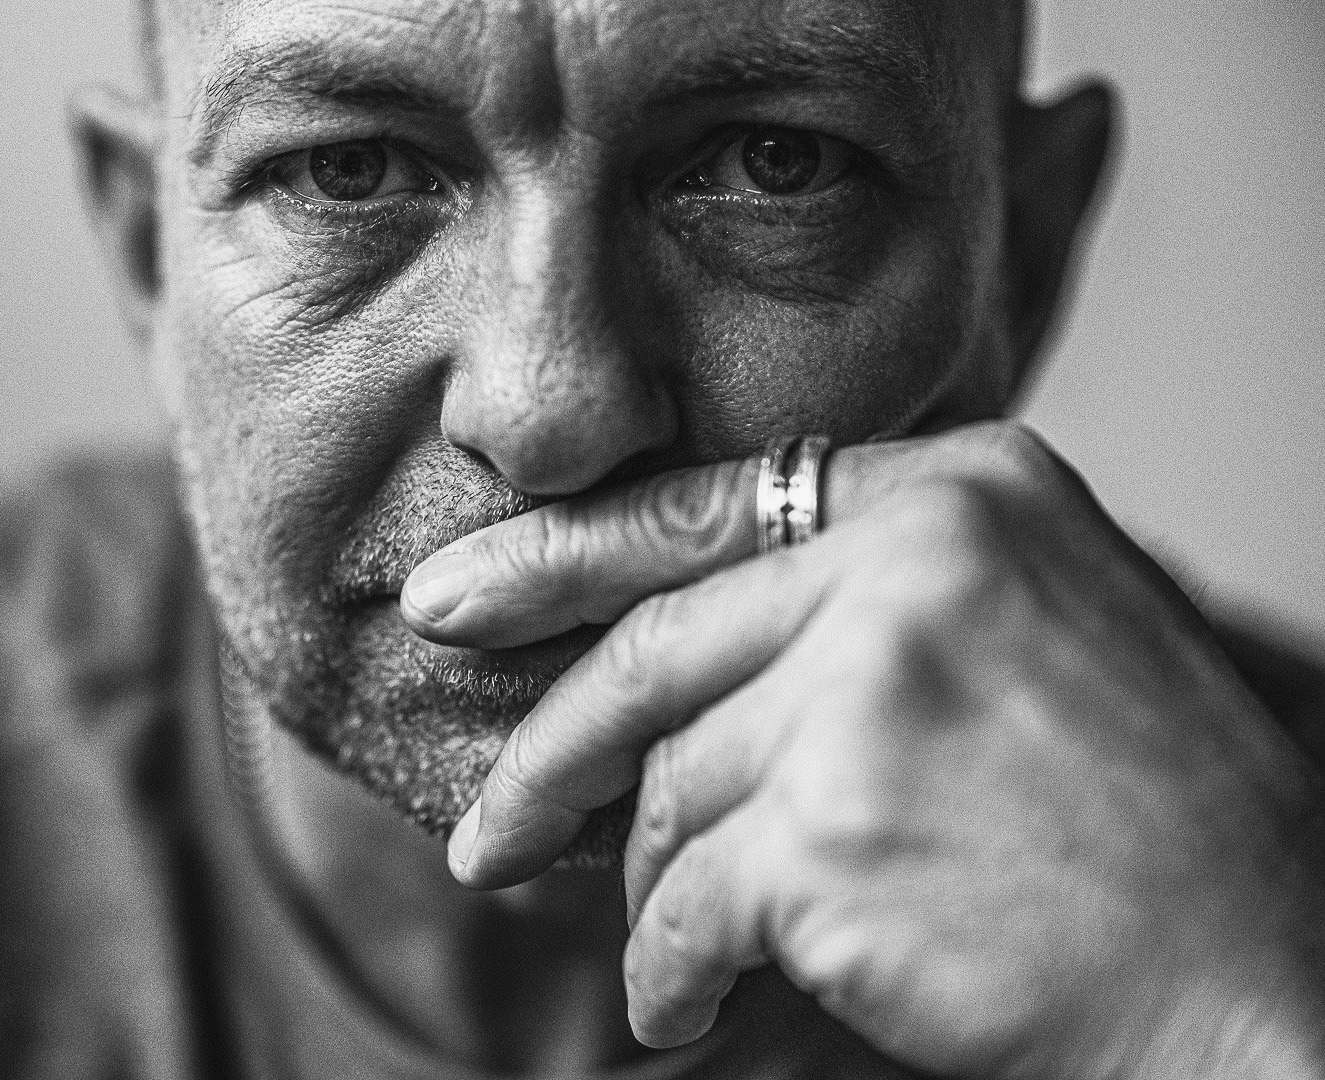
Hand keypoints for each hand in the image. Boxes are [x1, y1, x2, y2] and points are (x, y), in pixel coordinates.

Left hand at [400, 421, 1324, 1079]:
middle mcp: (912, 564)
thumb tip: (665, 653)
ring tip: (676, 947)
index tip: (451, 600)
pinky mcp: (833, 832)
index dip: (556, 560)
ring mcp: (869, 692)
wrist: (1260, 983)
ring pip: (670, 790)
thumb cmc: (1141, 824)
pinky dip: (667, 967)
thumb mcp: (1027, 634)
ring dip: (652, 887)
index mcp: (961, 492)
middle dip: (547, 755)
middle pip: (654, 652)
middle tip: (483, 832)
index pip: (706, 510)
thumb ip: (860, 604)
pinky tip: (685, 1003)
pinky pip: (686, 904)